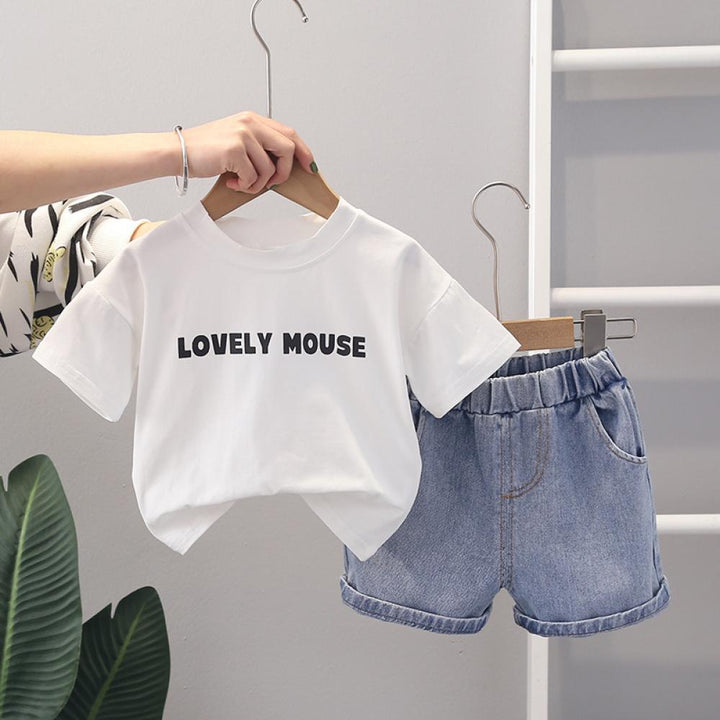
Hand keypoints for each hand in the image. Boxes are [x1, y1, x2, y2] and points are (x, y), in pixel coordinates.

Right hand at [178, 111, 316, 193]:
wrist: (178, 151)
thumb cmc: (206, 150)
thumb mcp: (236, 139)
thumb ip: (259, 145)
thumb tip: (282, 165)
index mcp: (252, 119)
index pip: (289, 133)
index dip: (303, 151)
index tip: (309, 166)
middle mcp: (250, 123)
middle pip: (288, 148)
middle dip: (284, 172)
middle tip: (272, 182)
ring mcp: (243, 136)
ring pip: (269, 169)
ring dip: (258, 184)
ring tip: (243, 183)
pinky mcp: (235, 150)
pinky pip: (254, 177)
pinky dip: (246, 186)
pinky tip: (233, 182)